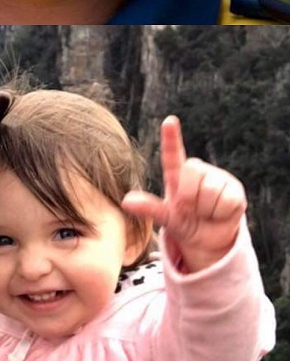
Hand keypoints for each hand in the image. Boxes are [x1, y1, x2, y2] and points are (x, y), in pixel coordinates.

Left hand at [122, 116, 245, 272]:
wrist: (208, 239)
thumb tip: (126, 202)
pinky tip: (219, 213)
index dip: (171, 136)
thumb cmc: (184, 221)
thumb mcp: (165, 217)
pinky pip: (227, 201)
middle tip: (190, 209)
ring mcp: (218, 178)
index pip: (172, 152)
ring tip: (205, 211)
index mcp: (176, 174)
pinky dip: (220, 213)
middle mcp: (197, 170)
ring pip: (211, 189)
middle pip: (193, 171)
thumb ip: (149, 208)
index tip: (169, 121)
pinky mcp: (235, 189)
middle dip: (189, 196)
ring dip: (205, 208)